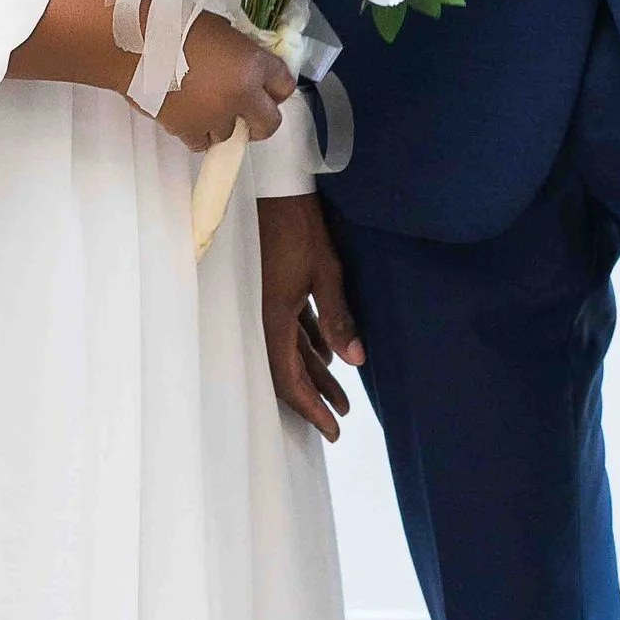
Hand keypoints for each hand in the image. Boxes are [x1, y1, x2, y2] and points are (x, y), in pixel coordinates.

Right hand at [153, 15, 291, 154]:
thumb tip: (243, 63)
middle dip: (260, 120)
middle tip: (247, 114)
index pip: (285, 85)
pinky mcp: (189, 130)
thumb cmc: (173, 24)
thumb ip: (238, 51)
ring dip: (222, 124)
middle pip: (270, 123)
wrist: (135, 43)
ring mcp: (216, 116)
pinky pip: (201, 142)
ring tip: (205, 107)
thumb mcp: (219, 29)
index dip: (276, 88)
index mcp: (253, 64)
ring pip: (231, 135)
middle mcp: (242, 94)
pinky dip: (196, 132)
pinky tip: (187, 114)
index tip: (267, 89)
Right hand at [257, 193, 364, 438]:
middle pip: (288, 370)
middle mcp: (264, 318)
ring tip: (341, 395)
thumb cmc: (300, 228)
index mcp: (273, 318)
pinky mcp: (273, 291)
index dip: (310, 407)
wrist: (274, 189)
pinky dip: (309, 346)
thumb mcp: (326, 273)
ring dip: (315, 373)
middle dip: (315, 398)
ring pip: (290, 351)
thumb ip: (338, 318)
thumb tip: (355, 360)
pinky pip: (290, 330)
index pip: (289, 378)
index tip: (331, 429)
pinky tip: (328, 355)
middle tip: (338, 422)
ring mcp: (266, 305)